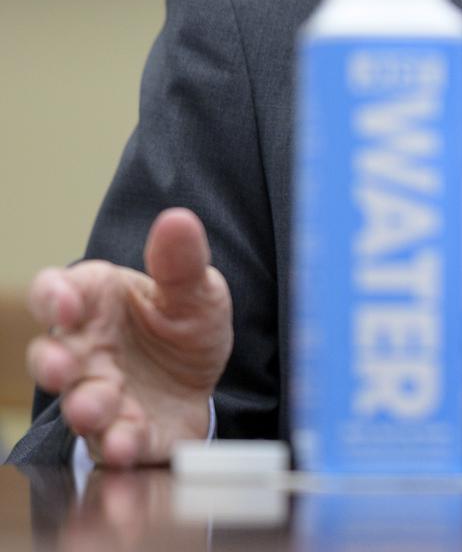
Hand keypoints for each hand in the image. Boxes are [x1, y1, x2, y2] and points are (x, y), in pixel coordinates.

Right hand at [26, 208, 233, 466]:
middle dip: (52, 364)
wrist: (204, 379)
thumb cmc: (184, 322)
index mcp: (95, 302)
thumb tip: (177, 220)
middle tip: (62, 368)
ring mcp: (98, 396)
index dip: (52, 297)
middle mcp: (85, 352)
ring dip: (84, 409)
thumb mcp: (194, 288)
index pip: (55, 292)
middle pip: (51, 357)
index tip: (66, 304)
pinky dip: (117, 447)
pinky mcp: (123, 434)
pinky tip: (126, 446)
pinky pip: (114, 444)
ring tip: (95, 410)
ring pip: (78, 404)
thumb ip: (181, 261)